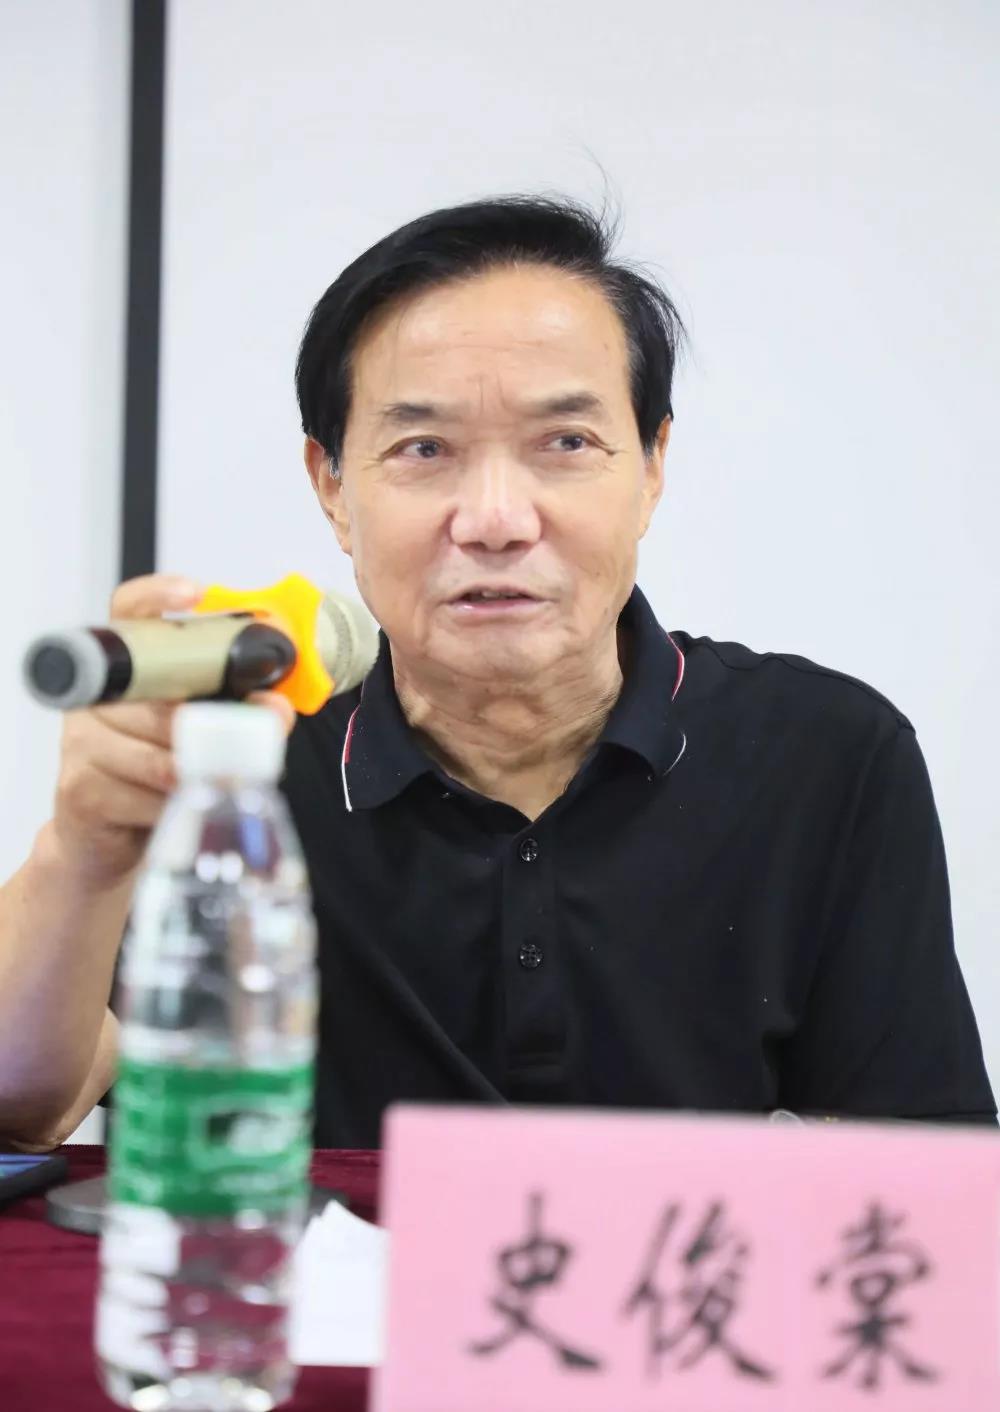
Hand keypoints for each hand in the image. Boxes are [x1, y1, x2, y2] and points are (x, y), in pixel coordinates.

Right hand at [43, 574, 294, 887]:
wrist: (107, 840)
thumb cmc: (159, 776)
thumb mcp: (201, 737)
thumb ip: (241, 714)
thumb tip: (276, 705)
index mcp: (127, 670)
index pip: (129, 612)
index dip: (158, 596)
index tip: (195, 594)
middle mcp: (97, 697)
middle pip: (160, 696)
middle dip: (211, 724)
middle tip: (244, 736)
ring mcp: (81, 739)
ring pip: (159, 751)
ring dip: (196, 772)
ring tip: (206, 780)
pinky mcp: (80, 785)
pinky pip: (146, 791)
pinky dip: (174, 804)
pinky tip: (171, 807)